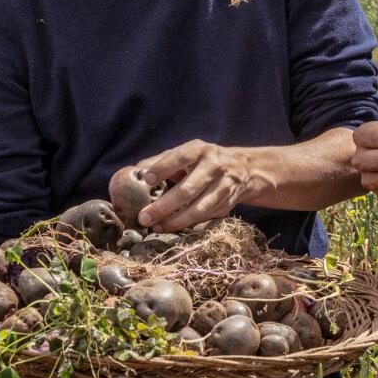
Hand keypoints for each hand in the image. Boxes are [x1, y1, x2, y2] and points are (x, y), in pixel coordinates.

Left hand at [132, 140, 264, 231]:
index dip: (163, 168)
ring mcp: (223, 187)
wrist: (243, 169)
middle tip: (144, 217)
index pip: (180, 157)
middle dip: (163, 206)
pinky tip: (168, 227)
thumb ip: (161, 160)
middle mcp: (214, 167)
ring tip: (156, 226)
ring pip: (198, 209)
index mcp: (200, 150)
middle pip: (187, 190)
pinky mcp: (227, 204)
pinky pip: (204, 218)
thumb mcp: (186, 153)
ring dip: (174, 221)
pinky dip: (185, 224)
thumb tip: (135, 172)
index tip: (146, 180)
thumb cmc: (203, 161)